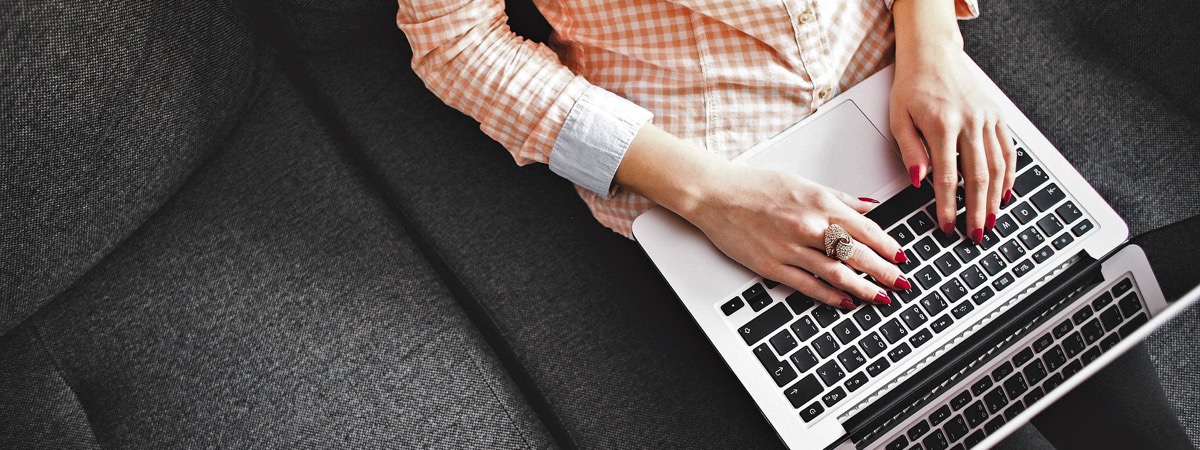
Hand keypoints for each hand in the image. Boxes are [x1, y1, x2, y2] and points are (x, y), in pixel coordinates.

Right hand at [678, 163, 909, 308]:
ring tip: (881, 297)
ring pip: (837, 273)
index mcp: (819, 203)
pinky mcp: (772, 266)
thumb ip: (840, 198)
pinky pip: (808, 285)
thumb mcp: (804, 184)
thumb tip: (869, 207)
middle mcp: (809, 226)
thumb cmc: (755, 187)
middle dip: (884, 272)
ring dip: (864, 288)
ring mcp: (791, 248)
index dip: (888, 246)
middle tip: (902, 283)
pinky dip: (831, 295)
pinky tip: (846, 301)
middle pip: (857, 254)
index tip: (902, 257)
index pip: (865, 229)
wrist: (716, 195)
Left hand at [890, 0, 1017, 244]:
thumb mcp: (898, 118)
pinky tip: (1005, 193)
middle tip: (976, 234)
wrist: (933, 53)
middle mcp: (970, 122)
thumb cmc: (913, 85)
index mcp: (942, 125)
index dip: (948, 206)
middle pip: (978, 176)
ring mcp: (987, 118)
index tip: (947, 225)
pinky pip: (1008, 149)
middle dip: (977, 210)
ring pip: (998, 166)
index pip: (947, 177)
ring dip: (996, 198)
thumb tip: (919, 181)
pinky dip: (1009, 174)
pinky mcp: (997, 115)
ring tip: (992, 221)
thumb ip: (910, 150)